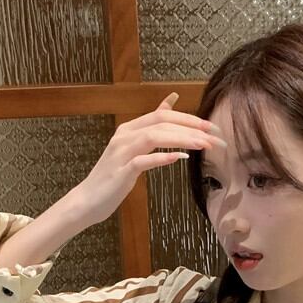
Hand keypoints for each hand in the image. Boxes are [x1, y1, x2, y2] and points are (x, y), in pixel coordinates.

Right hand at [75, 92, 226, 224]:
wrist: (88, 201)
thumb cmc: (114, 177)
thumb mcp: (135, 148)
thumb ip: (152, 126)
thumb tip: (172, 101)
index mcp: (129, 129)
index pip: (162, 115)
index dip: (189, 118)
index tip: (212, 127)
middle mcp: (125, 136)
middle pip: (161, 123)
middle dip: (191, 127)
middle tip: (214, 136)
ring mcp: (121, 153)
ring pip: (154, 137)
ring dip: (181, 139)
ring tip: (203, 145)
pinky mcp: (120, 172)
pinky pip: (142, 161)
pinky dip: (161, 158)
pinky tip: (179, 158)